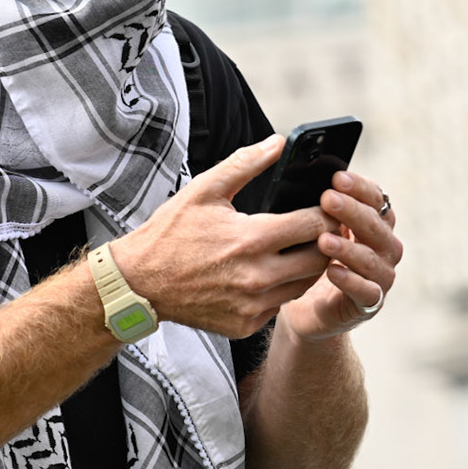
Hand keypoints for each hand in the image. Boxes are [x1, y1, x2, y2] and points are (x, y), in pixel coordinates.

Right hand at [109, 134, 333, 338]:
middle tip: (322, 228)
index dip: (327, 213)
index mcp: (250, 239)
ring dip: (308, 265)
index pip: (314, 226)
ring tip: (298, 247)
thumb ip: (244, 163)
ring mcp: (252, 305)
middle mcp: (256, 277)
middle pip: (319, 259)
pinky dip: (281, 288)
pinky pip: (279, 304)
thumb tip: (278, 142)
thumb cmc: (170, 233)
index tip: (328, 207)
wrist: (139, 283)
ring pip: (304, 285)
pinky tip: (269, 272)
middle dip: (326, 241)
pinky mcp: (245, 325)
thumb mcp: (204, 190)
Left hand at [278, 170, 402, 341]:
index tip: (336, 177)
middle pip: (378, 225)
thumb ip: (316, 206)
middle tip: (328, 199)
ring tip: (324, 239)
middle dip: (353, 211)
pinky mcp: (368, 304)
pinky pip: (367, 292)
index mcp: (373, 222)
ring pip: (374, 259)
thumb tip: (300, 174)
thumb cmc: (308, 259)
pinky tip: (332, 272)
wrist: (305, 309)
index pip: (377, 199)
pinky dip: (352, 281)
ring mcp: (380, 277)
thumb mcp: (311, 228)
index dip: (360, 187)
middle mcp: (383, 248)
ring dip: (349, 247)